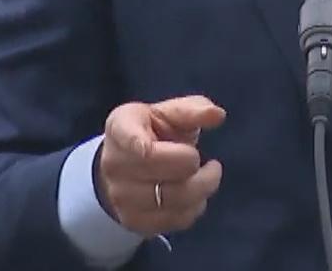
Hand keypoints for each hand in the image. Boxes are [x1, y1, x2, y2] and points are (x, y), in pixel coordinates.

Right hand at [96, 95, 227, 235]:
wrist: (125, 166)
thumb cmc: (151, 132)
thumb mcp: (168, 113)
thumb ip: (192, 110)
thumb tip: (217, 115)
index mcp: (120, 128)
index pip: (132, 140)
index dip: (145, 145)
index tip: (162, 146)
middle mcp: (114, 164)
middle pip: (162, 172)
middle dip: (194, 165)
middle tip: (207, 161)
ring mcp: (121, 197)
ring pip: (174, 200)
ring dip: (202, 189)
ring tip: (207, 175)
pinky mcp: (134, 222)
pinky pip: (176, 220)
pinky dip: (195, 207)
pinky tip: (194, 194)